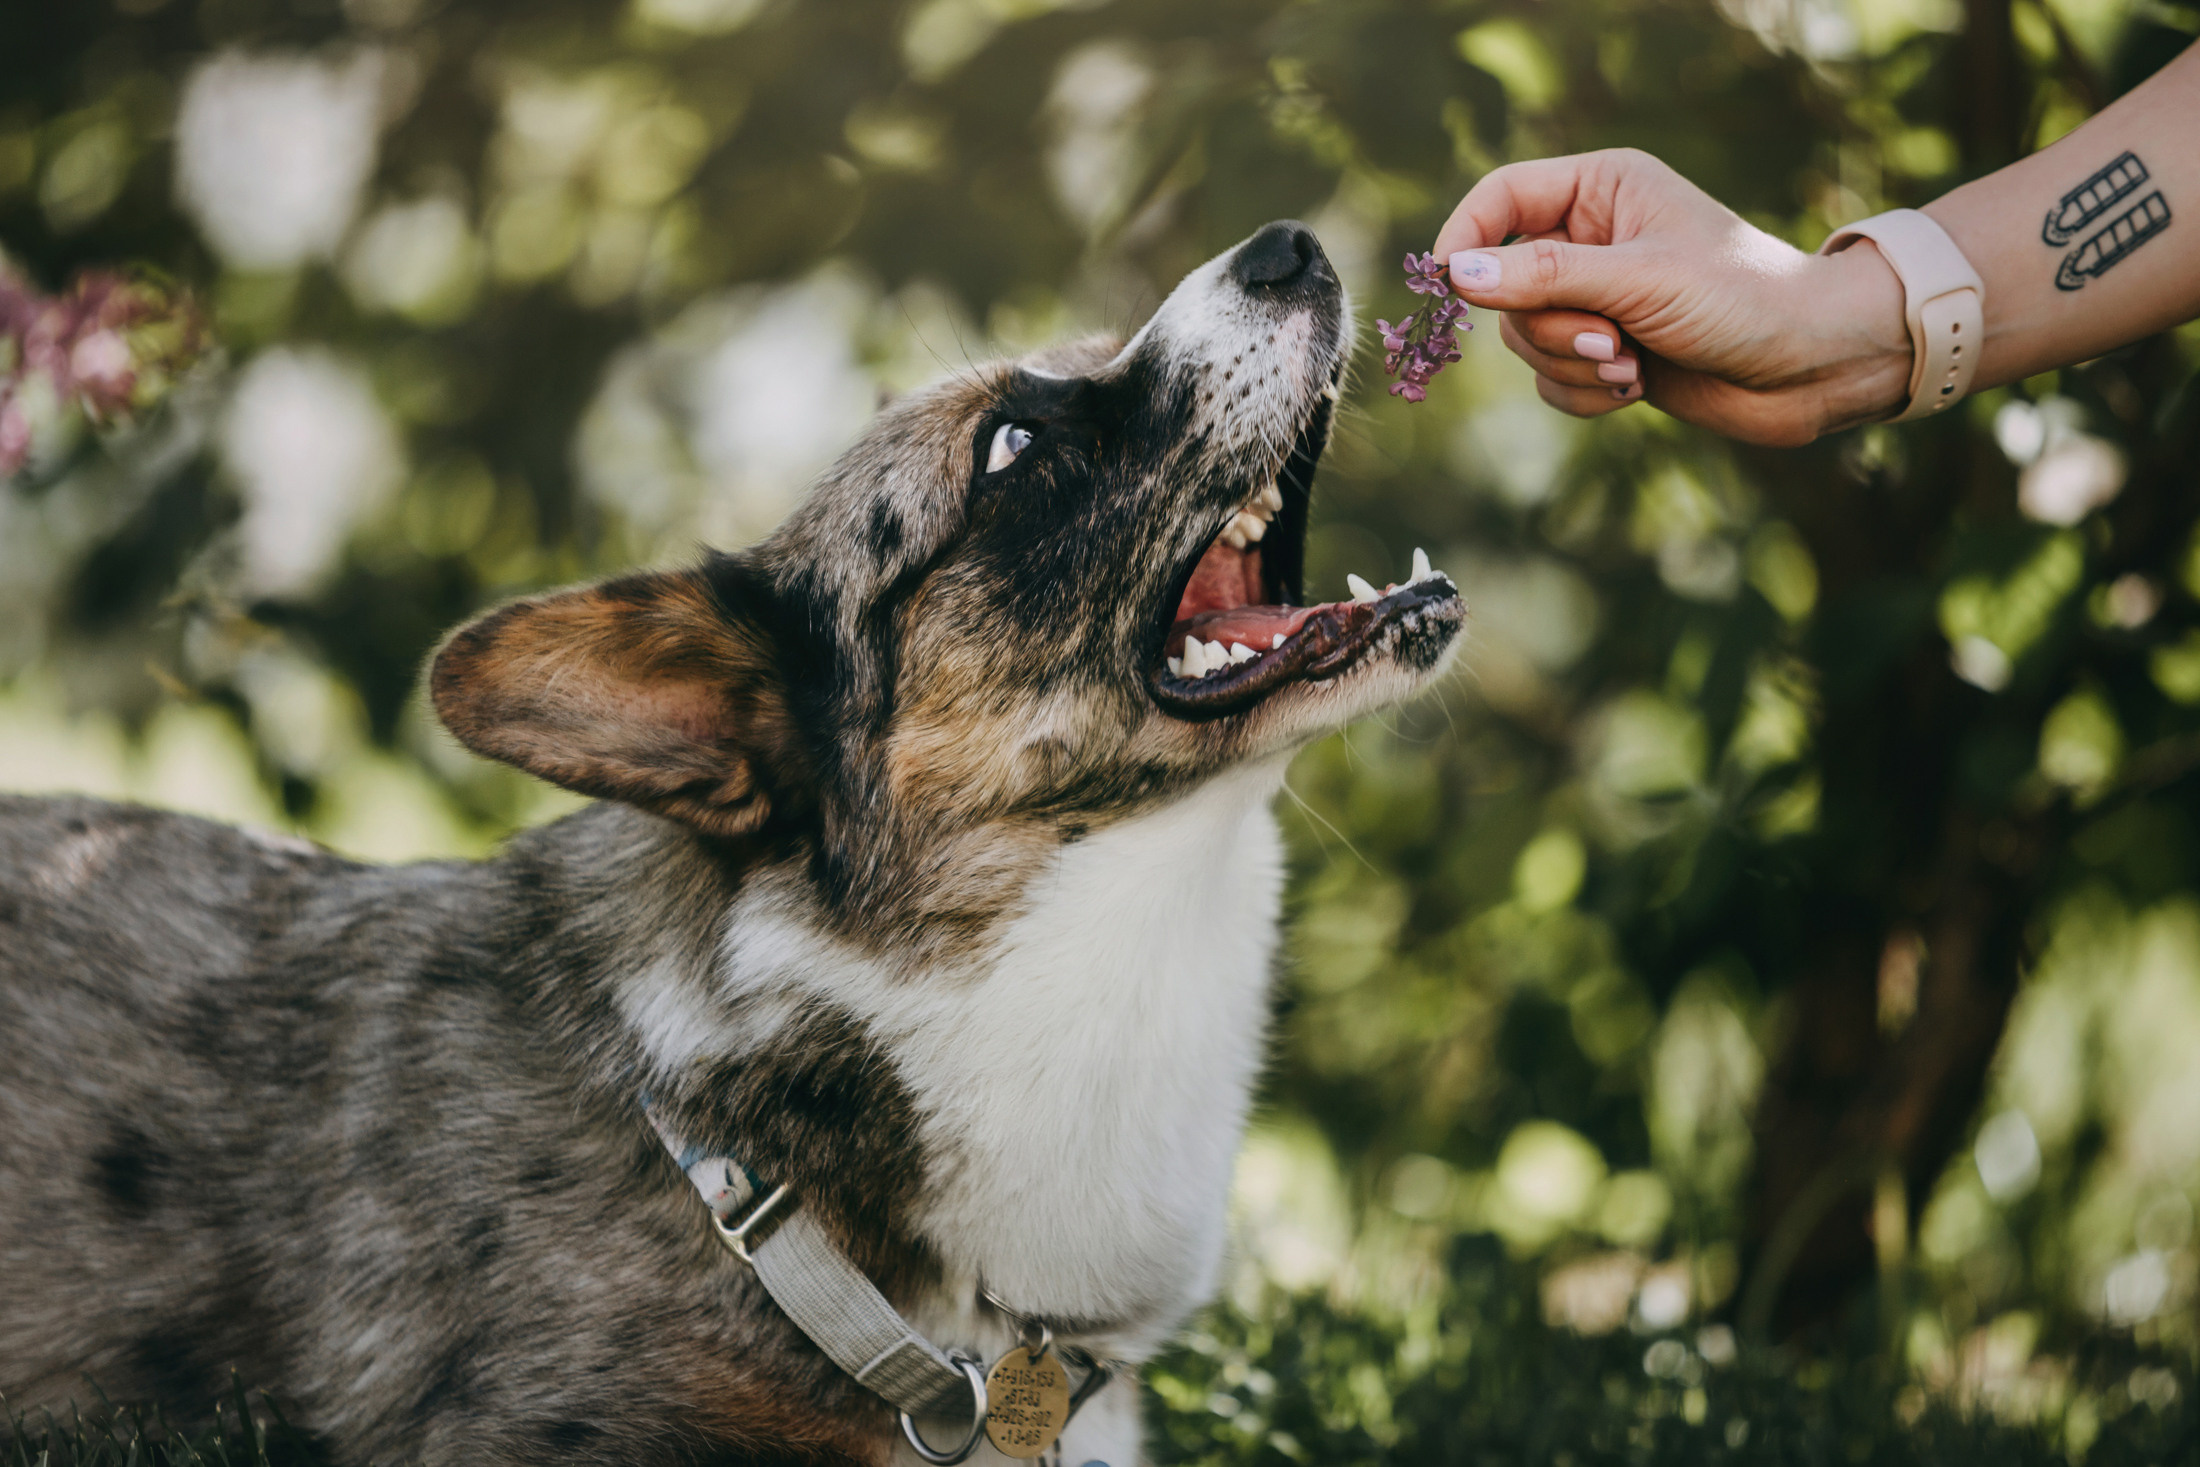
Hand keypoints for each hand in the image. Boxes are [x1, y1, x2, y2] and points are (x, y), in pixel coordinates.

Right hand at [1433, 149, 1913, 445]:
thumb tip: (1454, 276)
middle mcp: (1591, 240)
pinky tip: (1636, 389)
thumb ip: (1544, 278)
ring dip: (1572, 364)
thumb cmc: (1741, 297)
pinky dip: (1585, 393)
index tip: (1446, 283)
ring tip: (1633, 366)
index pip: (1502, 199)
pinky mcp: (1605, 355)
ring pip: (1524, 341)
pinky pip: (1551, 382)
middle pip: (1505, 286)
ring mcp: (1596, 301)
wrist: (1811, 365)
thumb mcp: (1639, 279)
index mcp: (1601, 190)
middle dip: (1550, 326)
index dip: (1467, 238)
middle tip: (1608, 340)